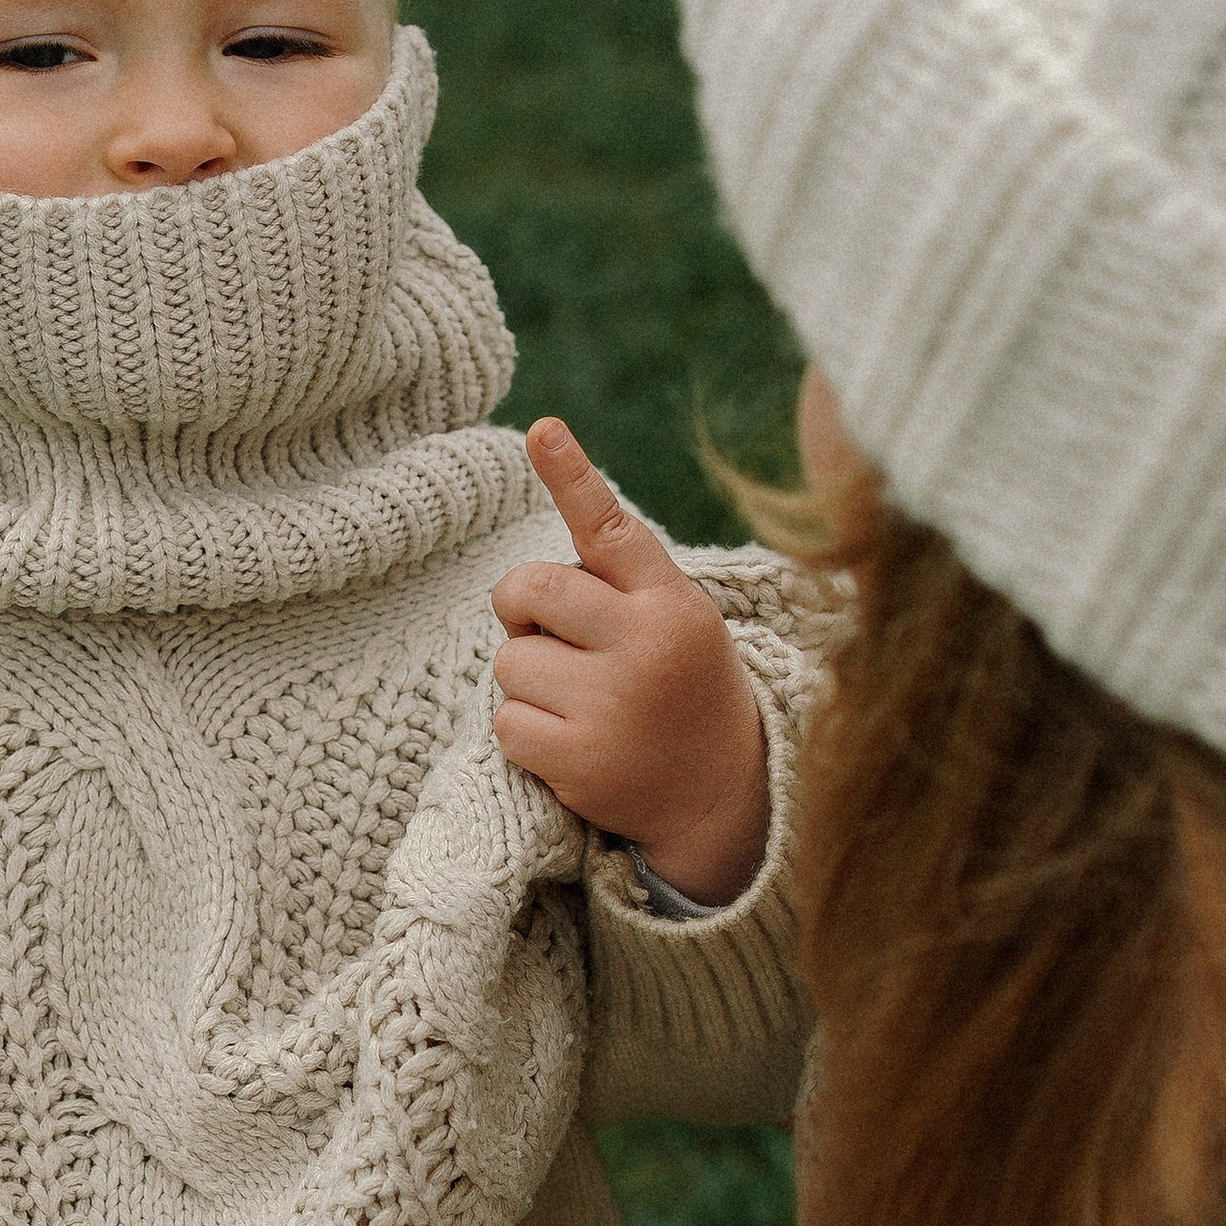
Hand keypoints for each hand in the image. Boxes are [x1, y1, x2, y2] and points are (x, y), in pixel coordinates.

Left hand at [489, 419, 769, 905]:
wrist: (720, 796)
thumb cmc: (680, 690)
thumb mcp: (677, 625)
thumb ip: (617, 591)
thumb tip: (522, 586)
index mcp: (672, 602)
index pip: (611, 528)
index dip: (572, 475)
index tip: (541, 429)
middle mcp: (647, 646)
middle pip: (530, 590)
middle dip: (520, 609)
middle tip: (549, 637)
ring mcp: (613, 705)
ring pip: (508, 662)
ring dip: (526, 680)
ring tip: (579, 702)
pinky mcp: (582, 760)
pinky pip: (505, 723)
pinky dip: (524, 733)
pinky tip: (570, 743)